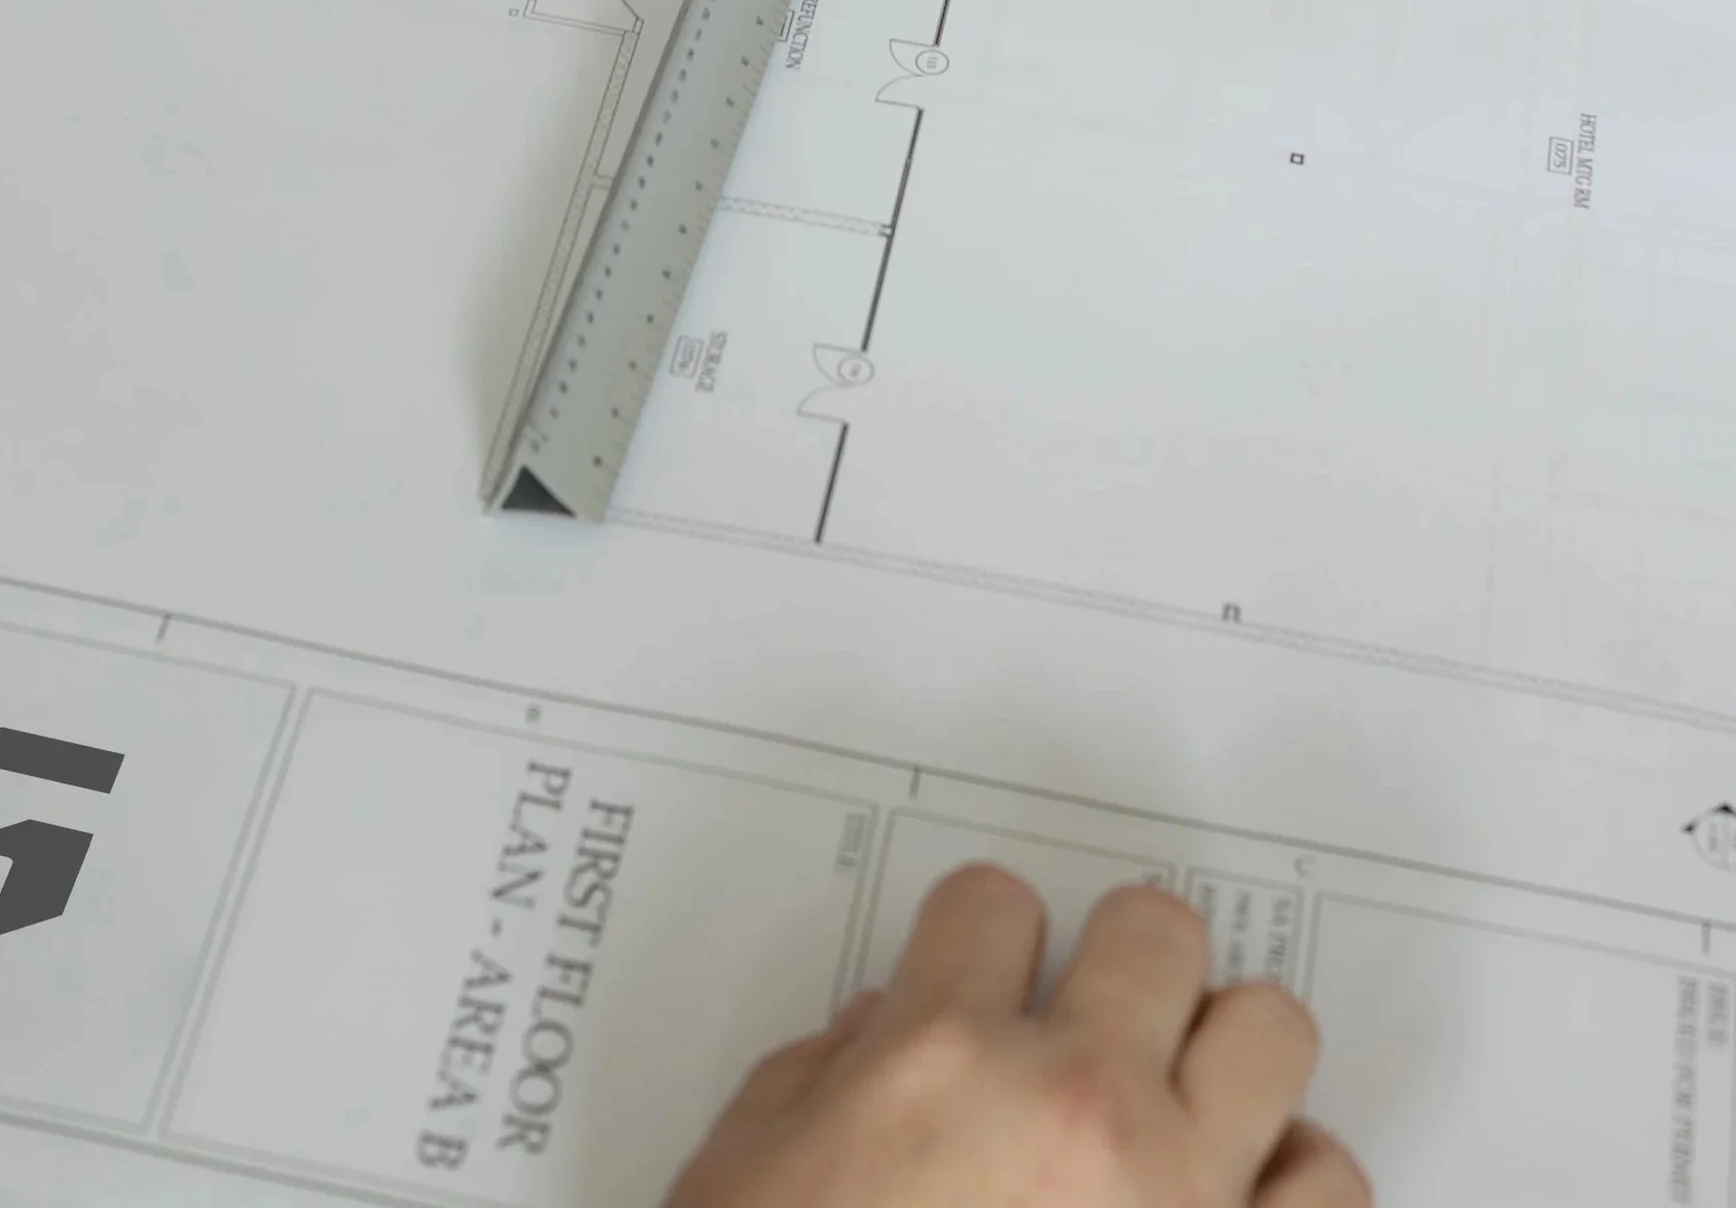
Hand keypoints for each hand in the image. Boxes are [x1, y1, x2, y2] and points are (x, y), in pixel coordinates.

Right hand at [667, 867, 1366, 1207]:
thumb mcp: (750, 1170)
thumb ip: (824, 1075)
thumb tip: (881, 1033)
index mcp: (942, 1062)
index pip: (994, 903)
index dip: (978, 937)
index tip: (978, 970)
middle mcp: (1076, 1107)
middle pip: (1155, 933)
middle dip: (1121, 960)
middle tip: (1096, 1008)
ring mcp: (1181, 1199)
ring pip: (1270, 1034)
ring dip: (1224, 1056)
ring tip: (1182, 1098)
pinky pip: (1330, 1187)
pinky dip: (1291, 1183)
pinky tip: (1236, 1200)